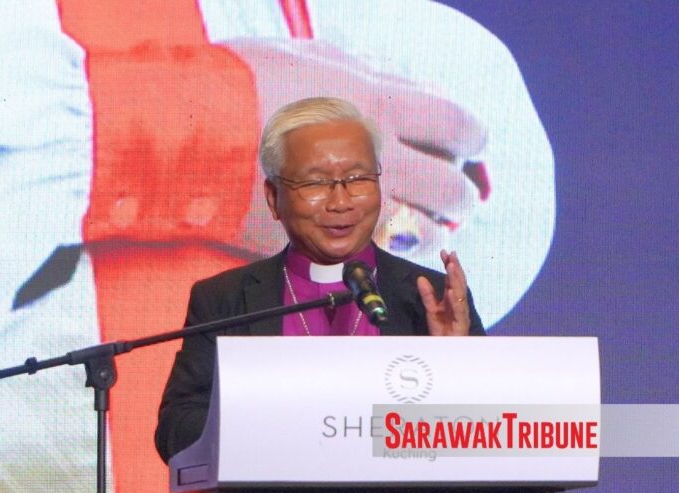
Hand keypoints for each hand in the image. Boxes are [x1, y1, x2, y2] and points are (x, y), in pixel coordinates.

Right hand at [223, 38, 486, 256]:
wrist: (204, 124)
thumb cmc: (256, 80)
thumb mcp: (322, 60)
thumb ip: (369, 77)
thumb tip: (405, 89)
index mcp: (383, 105)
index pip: (456, 126)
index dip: (474, 140)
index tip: (474, 146)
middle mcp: (381, 154)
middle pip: (451, 186)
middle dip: (464, 195)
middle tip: (462, 196)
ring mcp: (356, 196)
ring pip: (424, 226)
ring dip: (437, 226)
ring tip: (436, 222)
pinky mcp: (330, 225)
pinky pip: (383, 246)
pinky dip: (401, 243)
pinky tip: (400, 235)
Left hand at [417, 249, 470, 335]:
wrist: (446, 350)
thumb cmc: (441, 330)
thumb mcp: (431, 310)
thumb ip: (427, 295)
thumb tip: (420, 278)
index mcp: (452, 298)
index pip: (452, 278)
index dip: (449, 265)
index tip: (444, 252)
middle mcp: (459, 303)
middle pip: (458, 282)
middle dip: (455, 268)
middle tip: (451, 254)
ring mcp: (462, 312)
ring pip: (461, 293)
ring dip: (456, 279)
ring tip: (451, 266)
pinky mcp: (461, 323)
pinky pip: (459, 311)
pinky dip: (455, 301)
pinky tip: (452, 292)